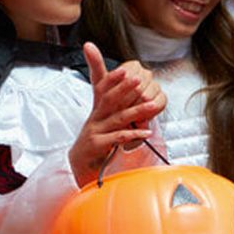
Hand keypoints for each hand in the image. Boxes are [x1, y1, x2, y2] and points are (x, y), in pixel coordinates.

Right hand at [68, 42, 165, 185]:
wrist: (81, 163)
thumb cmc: (97, 141)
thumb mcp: (105, 123)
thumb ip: (117, 110)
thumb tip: (131, 96)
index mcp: (98, 111)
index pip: (103, 90)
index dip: (113, 79)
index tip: (125, 69)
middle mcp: (96, 118)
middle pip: (109, 100)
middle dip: (124, 88)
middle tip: (139, 79)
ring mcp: (96, 131)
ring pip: (117, 118)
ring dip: (137, 111)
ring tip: (152, 105)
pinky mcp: (98, 145)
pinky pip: (118, 137)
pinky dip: (133, 134)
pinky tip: (147, 131)